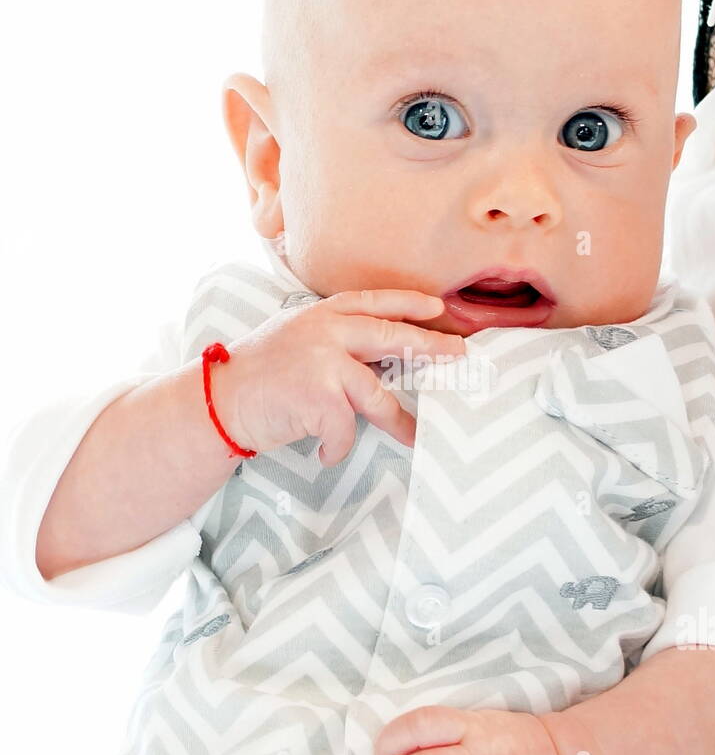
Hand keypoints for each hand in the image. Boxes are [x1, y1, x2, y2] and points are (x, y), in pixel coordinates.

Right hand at [209, 288, 464, 459]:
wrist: (215, 401)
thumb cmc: (256, 376)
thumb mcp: (294, 340)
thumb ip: (333, 340)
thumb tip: (381, 355)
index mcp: (321, 314)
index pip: (373, 301)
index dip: (408, 302)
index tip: (437, 307)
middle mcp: (325, 331)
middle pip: (391, 336)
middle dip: (430, 346)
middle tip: (459, 354)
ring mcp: (323, 362)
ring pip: (377, 396)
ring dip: (398, 422)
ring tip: (413, 437)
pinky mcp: (319, 396)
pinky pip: (347, 429)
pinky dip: (338, 447)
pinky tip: (324, 453)